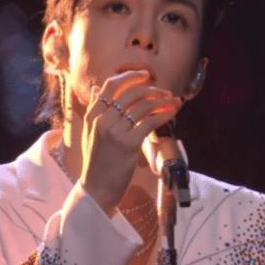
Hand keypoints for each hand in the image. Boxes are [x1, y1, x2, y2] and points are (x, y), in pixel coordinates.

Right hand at [79, 70, 183, 215]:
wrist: (97, 189)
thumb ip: (95, 110)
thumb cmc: (97, 161)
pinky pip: (150, 122)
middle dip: (152, 89)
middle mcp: (102, 120)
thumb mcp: (90, 132)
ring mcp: (114, 132)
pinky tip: (173, 112)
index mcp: (92, 115)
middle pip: (130, 92)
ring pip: (143, 106)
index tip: (146, 75)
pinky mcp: (128, 144)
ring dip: (162, 100)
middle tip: (165, 92)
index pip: (111, 85)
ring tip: (174, 101)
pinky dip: (165, 114)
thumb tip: (97, 88)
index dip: (130, 77)